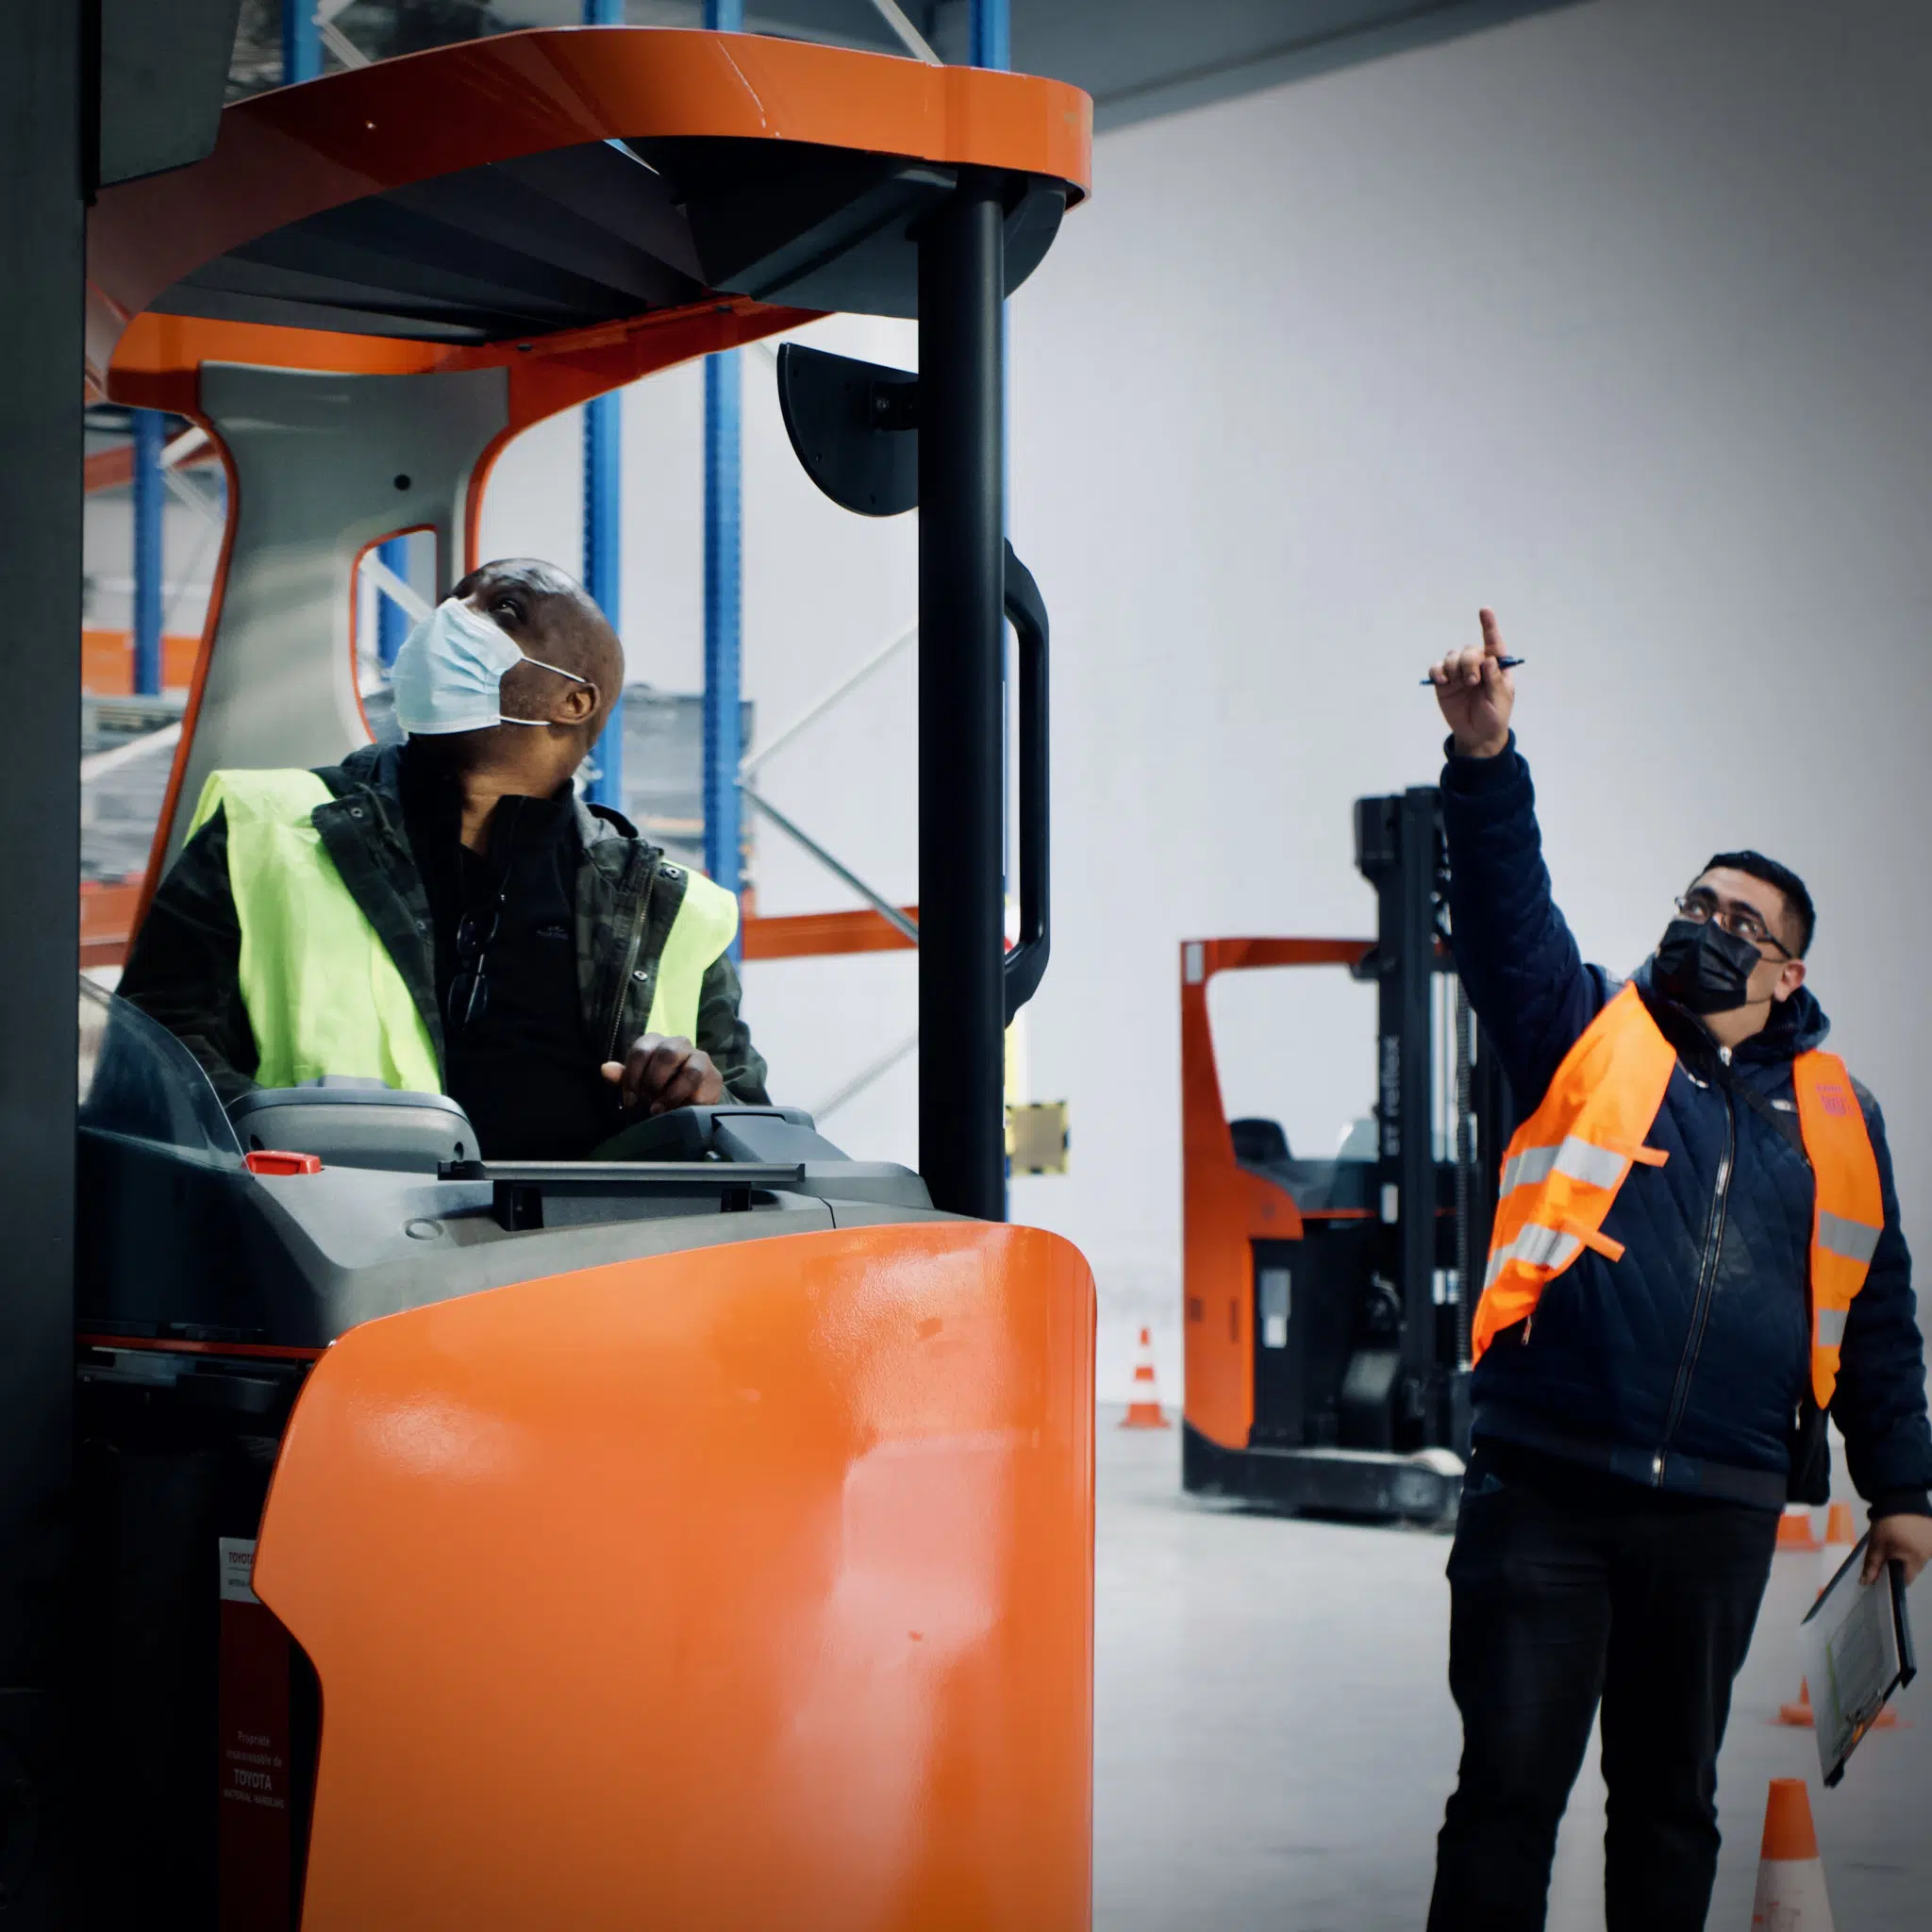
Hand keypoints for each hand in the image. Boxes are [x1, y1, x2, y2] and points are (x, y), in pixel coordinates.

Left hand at [601, 1034, 725, 1115]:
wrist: (689, 1100)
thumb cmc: (658, 1089)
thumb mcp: (637, 1084)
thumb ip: (623, 1077)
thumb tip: (605, 1069)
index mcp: (656, 1042)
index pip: (642, 1050)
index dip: (633, 1077)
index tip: (630, 1100)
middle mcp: (679, 1043)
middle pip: (667, 1054)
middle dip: (654, 1082)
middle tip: (646, 1102)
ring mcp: (699, 1057)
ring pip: (689, 1069)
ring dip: (671, 1093)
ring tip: (660, 1110)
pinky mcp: (714, 1076)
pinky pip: (702, 1087)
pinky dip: (686, 1100)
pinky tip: (677, 1110)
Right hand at [1427, 608, 1515, 757]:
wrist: (1477, 734)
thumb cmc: (1494, 714)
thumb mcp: (1501, 699)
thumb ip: (1495, 680)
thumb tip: (1489, 659)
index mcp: (1495, 665)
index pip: (1493, 642)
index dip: (1488, 625)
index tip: (1484, 610)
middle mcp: (1476, 665)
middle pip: (1469, 650)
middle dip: (1469, 662)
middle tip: (1473, 681)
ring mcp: (1459, 673)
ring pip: (1452, 656)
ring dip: (1455, 666)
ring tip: (1461, 683)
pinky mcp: (1444, 683)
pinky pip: (1436, 668)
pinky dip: (1438, 671)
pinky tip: (1443, 681)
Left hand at [1862, 1512, 1931, 1587]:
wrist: (1899, 1497)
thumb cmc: (1886, 1523)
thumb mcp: (1876, 1544)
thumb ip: (1872, 1565)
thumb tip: (1866, 1582)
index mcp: (1915, 1560)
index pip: (1906, 1579)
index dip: (1894, 1577)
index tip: (1885, 1570)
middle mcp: (1929, 1555)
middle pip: (1913, 1568)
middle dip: (1900, 1562)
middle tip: (1889, 1549)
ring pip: (1919, 1556)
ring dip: (1909, 1552)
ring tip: (1898, 1538)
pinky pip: (1924, 1545)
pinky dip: (1916, 1543)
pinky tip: (1907, 1532)